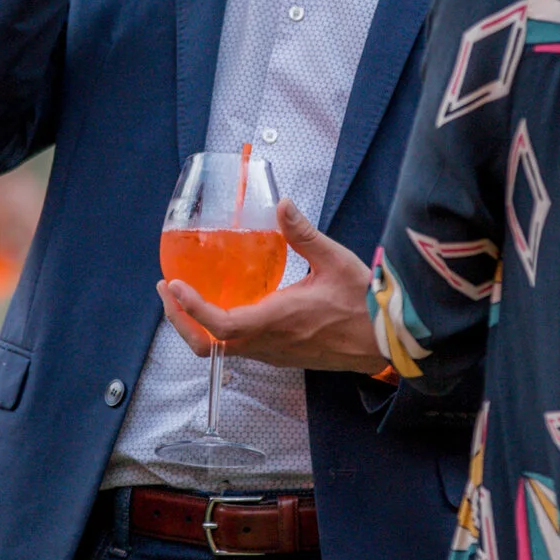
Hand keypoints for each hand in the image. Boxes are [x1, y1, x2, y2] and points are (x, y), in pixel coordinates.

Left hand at [156, 199, 387, 375]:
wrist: (389, 341)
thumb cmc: (366, 304)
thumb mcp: (336, 261)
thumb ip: (304, 233)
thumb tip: (283, 203)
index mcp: (277, 320)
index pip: (220, 325)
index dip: (191, 308)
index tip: (175, 285)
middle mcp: (269, 344)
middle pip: (207, 345)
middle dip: (180, 319)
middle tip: (169, 289)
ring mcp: (273, 354)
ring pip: (220, 349)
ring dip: (196, 325)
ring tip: (185, 294)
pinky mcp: (280, 355)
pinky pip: (238, 348)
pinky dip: (217, 329)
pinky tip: (222, 303)